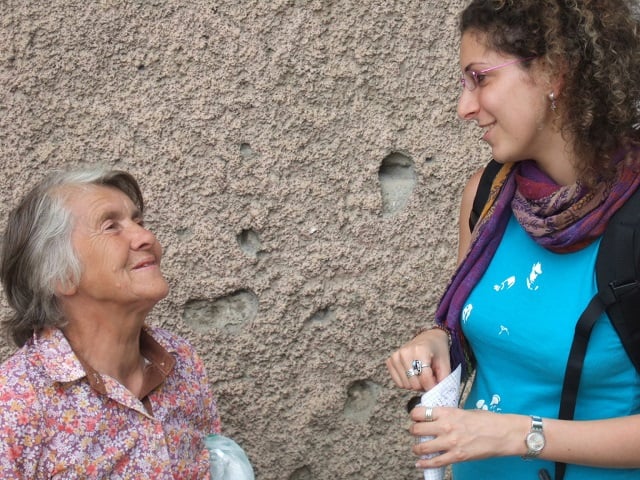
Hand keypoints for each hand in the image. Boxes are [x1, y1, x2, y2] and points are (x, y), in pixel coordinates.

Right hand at [386, 329, 450, 390]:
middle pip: (414, 384)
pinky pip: (398, 383)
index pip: (425, 378)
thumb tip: (435, 394)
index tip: (436, 385)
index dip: (432, 386)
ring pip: (406, 385)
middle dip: (424, 386)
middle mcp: (405, 352)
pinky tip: (413, 374)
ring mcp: (396, 356)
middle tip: (430, 378)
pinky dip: (407, 383)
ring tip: (421, 375)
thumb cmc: (438, 351)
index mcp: (420, 350)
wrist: (429, 338)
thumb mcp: (446, 363)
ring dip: (416, 385)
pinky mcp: (390, 361)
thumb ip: (443, 380)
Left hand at [409, 406, 527, 467]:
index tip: (415, 418)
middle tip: (415, 433)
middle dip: (413, 431)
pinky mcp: (457, 456)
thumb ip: (448, 415)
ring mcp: (450, 442)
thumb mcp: (464, 411)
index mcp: (447, 412)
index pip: (419, 412)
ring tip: (417, 449)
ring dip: (416, 448)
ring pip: (422, 447)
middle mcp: (445, 426)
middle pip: (417, 429)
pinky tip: (419, 464)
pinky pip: (435, 462)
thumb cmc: (486, 420)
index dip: (414, 416)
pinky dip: (424, 464)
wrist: (503, 433)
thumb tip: (437, 418)